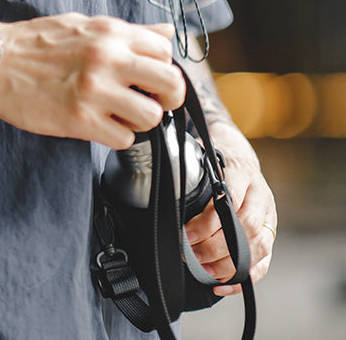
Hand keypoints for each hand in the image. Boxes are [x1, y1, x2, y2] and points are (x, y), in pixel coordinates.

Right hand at [0, 14, 184, 147]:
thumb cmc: (34, 42)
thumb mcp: (83, 23)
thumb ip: (127, 30)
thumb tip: (166, 31)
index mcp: (110, 33)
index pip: (165, 51)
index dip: (162, 68)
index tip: (151, 79)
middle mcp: (107, 59)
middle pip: (171, 84)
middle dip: (168, 98)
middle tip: (151, 102)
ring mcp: (94, 90)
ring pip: (151, 117)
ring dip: (140, 121)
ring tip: (119, 115)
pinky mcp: (79, 119)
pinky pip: (123, 139)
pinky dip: (116, 136)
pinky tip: (99, 125)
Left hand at [185, 124, 276, 295]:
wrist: (238, 154)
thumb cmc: (216, 158)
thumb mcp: (202, 154)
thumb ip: (190, 168)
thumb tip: (167, 183)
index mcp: (242, 173)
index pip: (231, 200)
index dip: (209, 221)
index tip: (187, 233)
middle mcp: (260, 196)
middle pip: (246, 227)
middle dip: (216, 247)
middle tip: (191, 255)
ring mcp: (269, 216)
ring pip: (259, 247)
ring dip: (230, 264)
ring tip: (204, 271)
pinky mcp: (270, 234)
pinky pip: (264, 262)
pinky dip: (244, 277)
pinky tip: (223, 284)